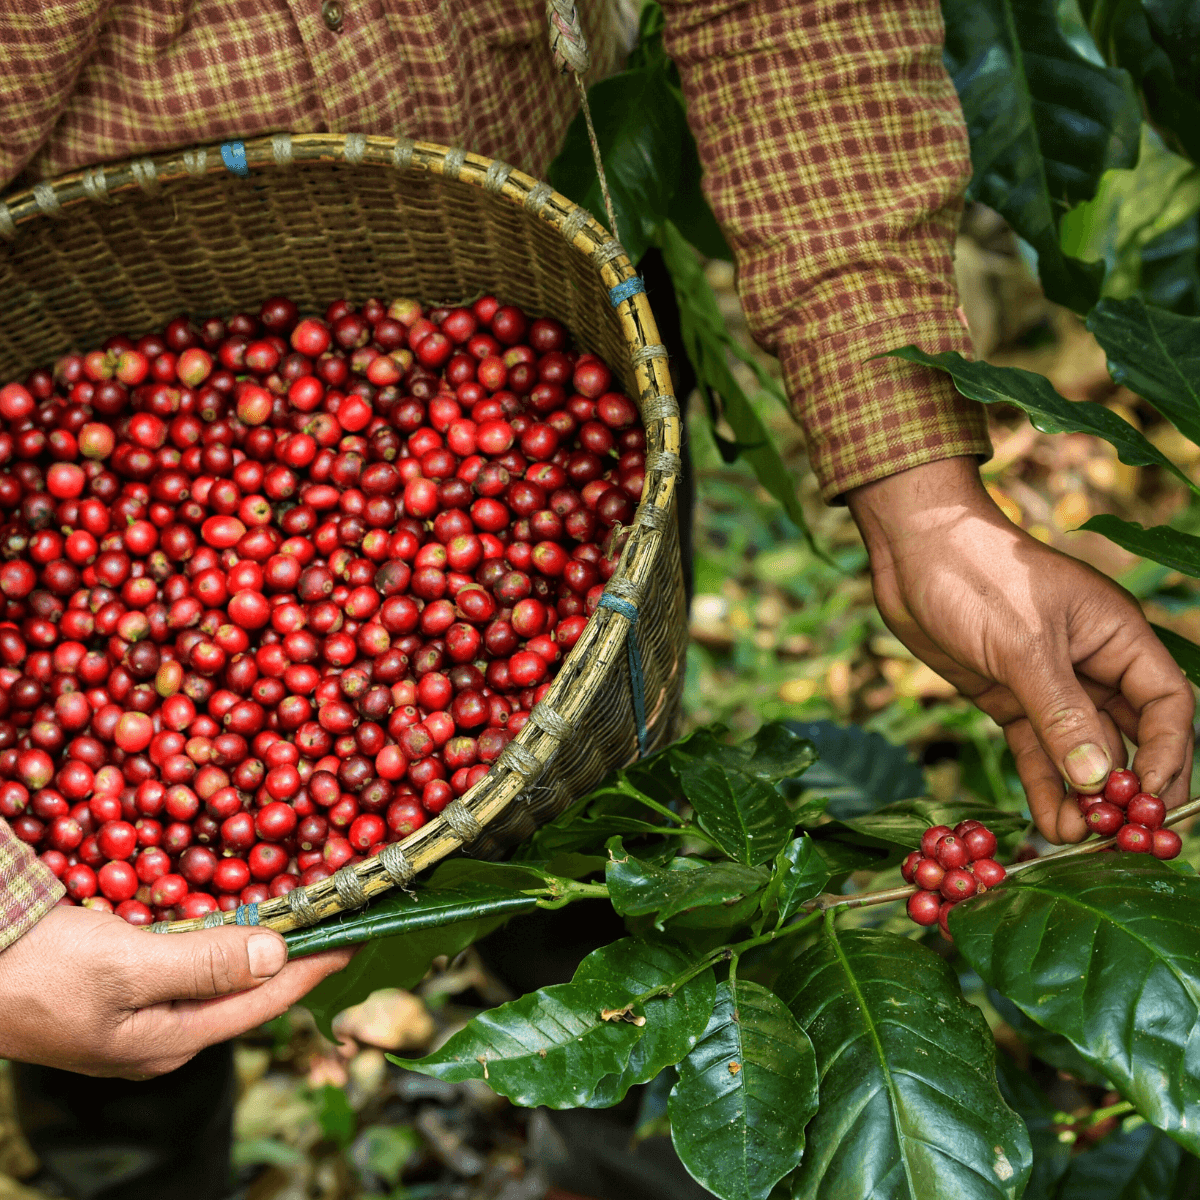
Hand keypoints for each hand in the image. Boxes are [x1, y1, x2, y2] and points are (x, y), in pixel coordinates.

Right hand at [0, 904, 352, 1077]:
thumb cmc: (42, 971)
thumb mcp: (129, 966)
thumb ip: (206, 964)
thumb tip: (278, 958)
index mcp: (170, 1042)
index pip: (263, 1004)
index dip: (314, 969)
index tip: (356, 938)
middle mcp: (164, 1037)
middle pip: (247, 995)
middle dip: (294, 960)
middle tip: (336, 923)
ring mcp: (142, 1017)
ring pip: (221, 979)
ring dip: (261, 949)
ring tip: (303, 920)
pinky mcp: (123, 992)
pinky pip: (191, 966)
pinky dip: (222, 942)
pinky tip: (238, 921)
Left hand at [847, 456, 1194, 842]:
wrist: (911, 550)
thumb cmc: (977, 575)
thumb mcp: (1023, 644)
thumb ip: (1063, 713)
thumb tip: (1101, 781)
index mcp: (1117, 635)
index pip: (1165, 704)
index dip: (1167, 755)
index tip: (1149, 803)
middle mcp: (1093, 663)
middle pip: (1130, 736)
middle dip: (1127, 787)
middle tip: (1120, 837)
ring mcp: (1050, 684)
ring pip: (1081, 751)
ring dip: (1082, 796)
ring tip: (1077, 841)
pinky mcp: (1010, 697)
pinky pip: (1038, 750)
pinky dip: (1044, 785)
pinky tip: (1048, 823)